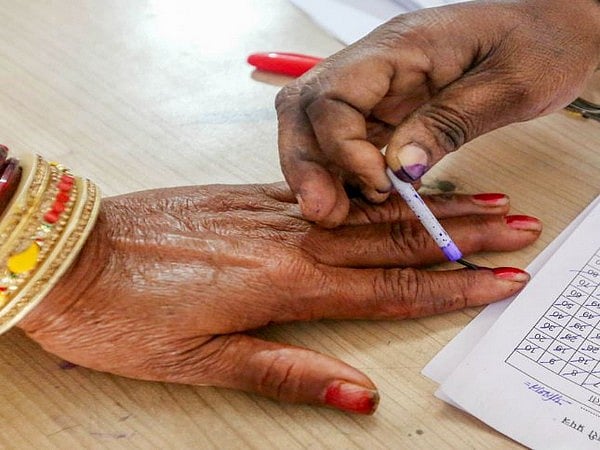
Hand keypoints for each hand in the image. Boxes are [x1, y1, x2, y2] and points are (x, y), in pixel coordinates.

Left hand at [18, 183, 539, 413]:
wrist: (72, 255)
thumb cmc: (126, 316)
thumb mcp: (201, 363)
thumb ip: (285, 372)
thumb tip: (355, 395)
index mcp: (282, 284)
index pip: (388, 289)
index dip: (450, 288)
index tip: (499, 280)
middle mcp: (289, 239)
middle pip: (391, 240)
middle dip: (460, 236)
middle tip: (516, 227)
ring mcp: (272, 211)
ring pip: (366, 210)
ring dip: (426, 208)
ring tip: (478, 199)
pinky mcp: (251, 195)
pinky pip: (327, 191)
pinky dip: (370, 192)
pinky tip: (395, 187)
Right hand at [276, 0, 599, 226]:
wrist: (554, 28)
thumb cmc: (541, 42)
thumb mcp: (510, 84)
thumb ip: (449, 123)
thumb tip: (399, 168)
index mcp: (399, 47)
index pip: (334, 95)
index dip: (342, 146)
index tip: (378, 183)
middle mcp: (373, 66)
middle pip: (305, 108)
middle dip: (305, 162)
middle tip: (322, 212)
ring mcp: (375, 90)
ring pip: (315, 127)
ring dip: (318, 172)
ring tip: (334, 213)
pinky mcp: (384, 111)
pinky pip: (345, 143)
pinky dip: (341, 174)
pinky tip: (354, 200)